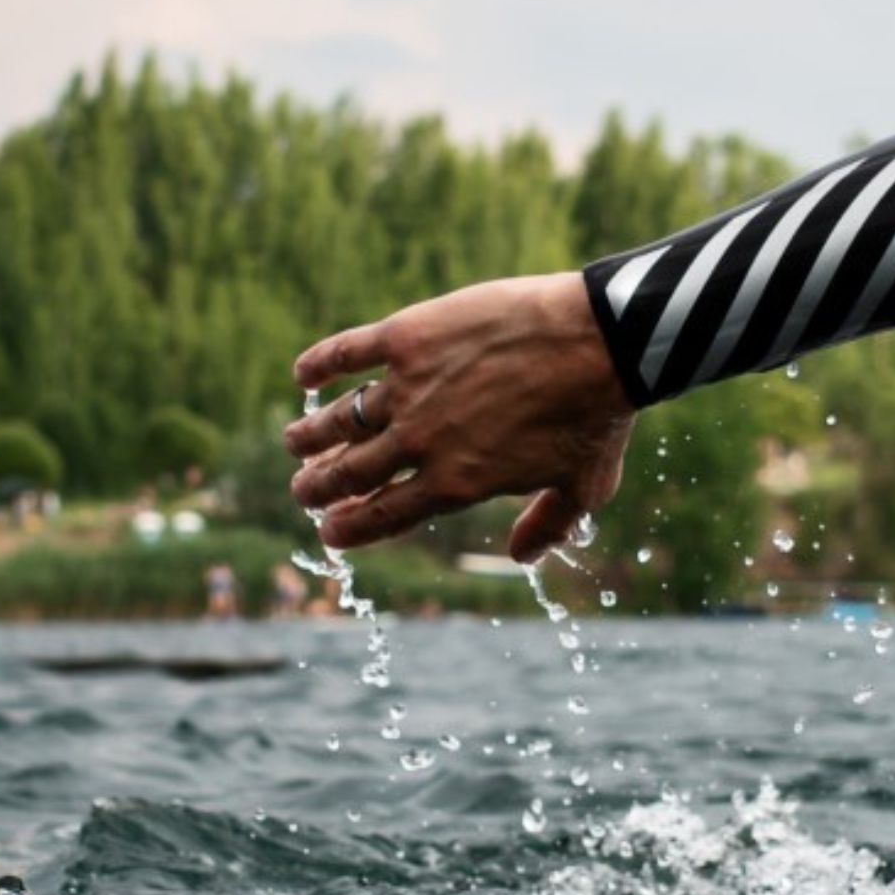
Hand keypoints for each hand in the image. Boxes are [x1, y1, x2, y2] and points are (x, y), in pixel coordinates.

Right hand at [286, 274, 632, 561]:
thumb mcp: (583, 487)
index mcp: (457, 484)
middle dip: (318, 488)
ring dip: (310, 436)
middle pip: (351, 472)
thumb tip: (524, 558)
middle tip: (303, 491)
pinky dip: (320, 364)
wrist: (599, 342)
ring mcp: (410, 388)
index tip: (328, 533)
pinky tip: (303, 375)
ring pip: (341, 420)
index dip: (350, 528)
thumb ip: (548, 525)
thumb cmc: (599, 417)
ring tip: (294, 444)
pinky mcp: (409, 336)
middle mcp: (422, 442)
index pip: (385, 515)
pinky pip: (349, 352)